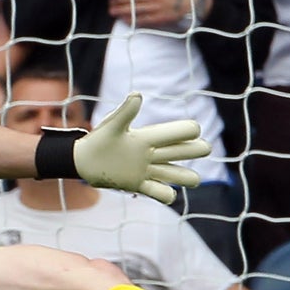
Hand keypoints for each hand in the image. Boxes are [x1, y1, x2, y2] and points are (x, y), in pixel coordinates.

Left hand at [71, 93, 210, 205]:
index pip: (177, 132)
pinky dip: (166, 195)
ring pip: (177, 174)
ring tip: (194, 179)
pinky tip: (167, 194)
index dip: (189, 130)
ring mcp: (148, 171)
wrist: (84, 162)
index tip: (194, 130)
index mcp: (149, 137)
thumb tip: (138, 94)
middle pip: (183, 151)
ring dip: (187, 177)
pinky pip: (159, 193)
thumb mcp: (112, 125)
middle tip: (205, 148)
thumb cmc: (99, 139)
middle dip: (197, 149)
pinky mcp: (139, 186)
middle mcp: (153, 154)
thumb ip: (125, 112)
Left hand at [108, 0, 193, 29]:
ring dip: (121, 10)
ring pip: (134, 9)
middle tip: (110, 2)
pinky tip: (124, 20)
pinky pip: (142, 20)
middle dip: (117, 0)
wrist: (193, 3)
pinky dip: (131, 20)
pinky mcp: (159, 18)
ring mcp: (156, 7)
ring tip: (112, 11)